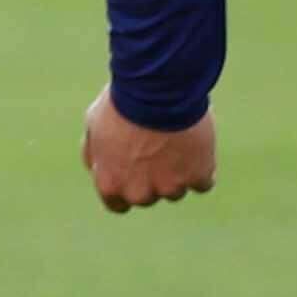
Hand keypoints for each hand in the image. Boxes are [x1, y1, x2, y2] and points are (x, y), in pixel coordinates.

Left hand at [81, 93, 214, 213]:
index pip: (119, 205)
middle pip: (149, 196)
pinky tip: (196, 147)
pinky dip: (202, 168)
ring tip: (176, 141)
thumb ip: (95, 154)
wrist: (157, 91)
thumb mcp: (93, 126)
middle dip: (152, 178)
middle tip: (157, 149)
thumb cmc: (121, 104)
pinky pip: (203, 182)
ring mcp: (171, 187)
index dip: (127, 188)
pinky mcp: (198, 176)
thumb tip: (97, 167)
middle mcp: (140, 193)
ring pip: (177, 189)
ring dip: (177, 173)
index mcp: (111, 184)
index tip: (135, 175)